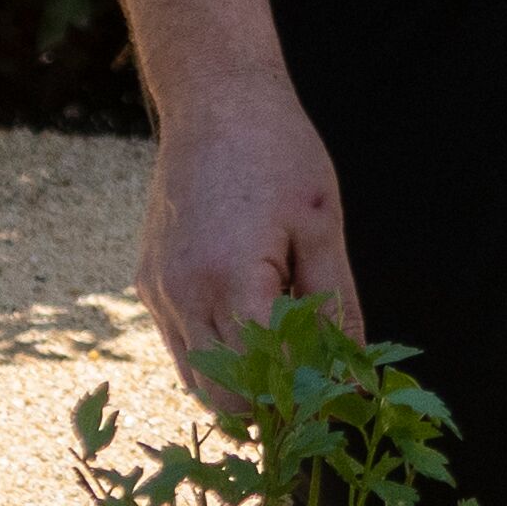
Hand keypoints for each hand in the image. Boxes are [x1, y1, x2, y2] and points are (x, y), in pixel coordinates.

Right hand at [137, 67, 359, 402]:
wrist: (215, 101)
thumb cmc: (279, 154)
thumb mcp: (323, 227)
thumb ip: (338, 307)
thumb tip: (357, 374)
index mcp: (230, 282)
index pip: (261, 384)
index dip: (301, 402)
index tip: (336, 397)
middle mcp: (183, 295)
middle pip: (224, 397)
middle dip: (272, 404)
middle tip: (318, 382)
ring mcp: (159, 291)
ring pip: (197, 379)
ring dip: (242, 382)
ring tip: (289, 348)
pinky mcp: (149, 281)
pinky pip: (181, 344)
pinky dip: (217, 352)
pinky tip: (255, 318)